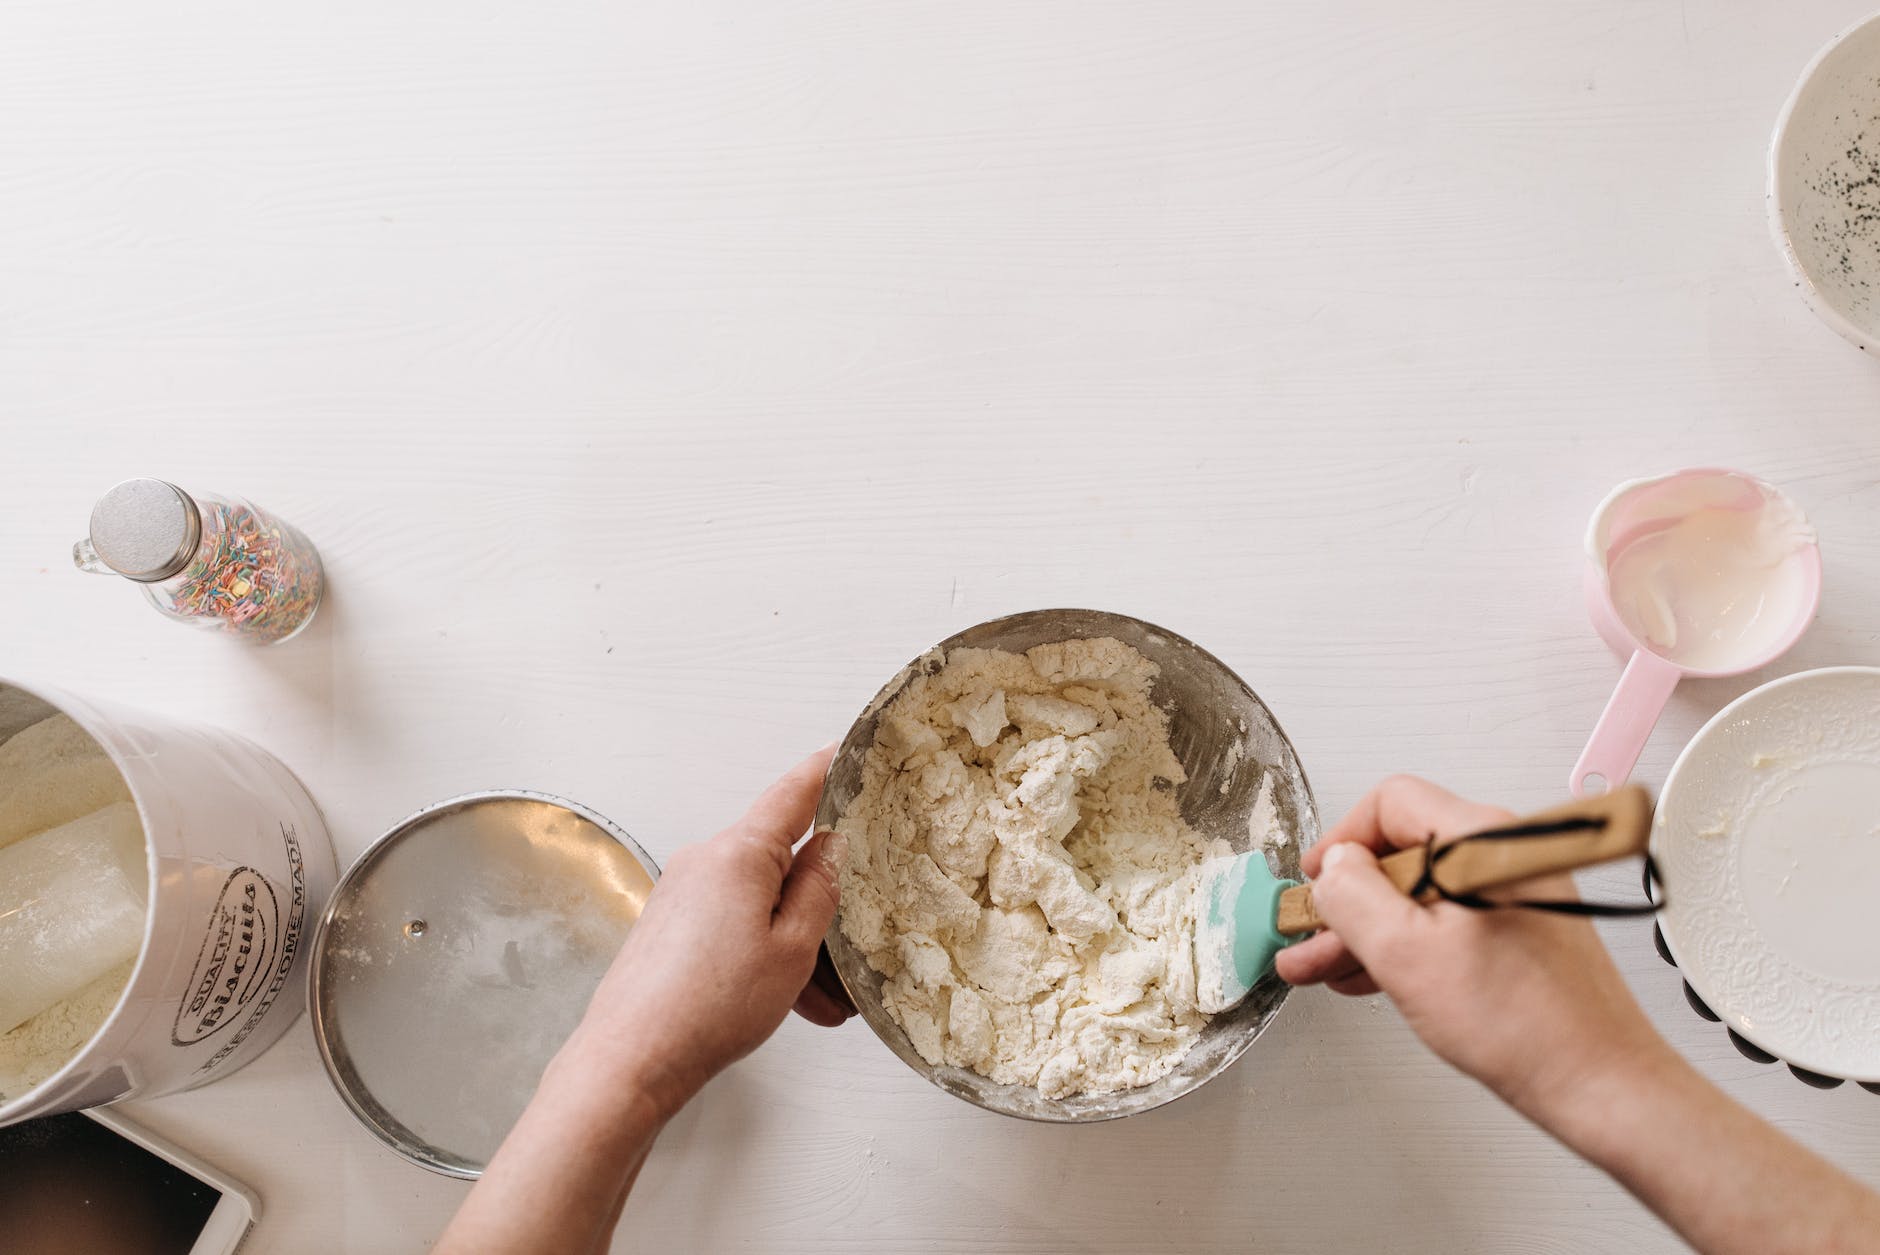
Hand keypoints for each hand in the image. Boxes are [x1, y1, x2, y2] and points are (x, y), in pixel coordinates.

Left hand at [569, 747, 851, 1119]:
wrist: (631, 1059)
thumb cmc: (708, 1008)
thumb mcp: (793, 948)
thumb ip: (819, 888)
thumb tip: (829, 847)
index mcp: (739, 853)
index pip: (793, 792)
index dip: (826, 769)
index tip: (846, 748)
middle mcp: (705, 860)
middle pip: (780, 860)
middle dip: (819, 900)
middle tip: (851, 946)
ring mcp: (683, 891)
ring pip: (759, 901)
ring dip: (794, 942)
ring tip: (822, 1000)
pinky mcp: (671, 922)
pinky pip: (732, 922)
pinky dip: (763, 952)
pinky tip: (786, 1000)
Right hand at [1273, 776, 1672, 1116]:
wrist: (1599, 1084)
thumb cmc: (1529, 1026)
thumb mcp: (1407, 956)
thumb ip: (1355, 898)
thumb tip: (1335, 868)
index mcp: (1484, 841)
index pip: (1392, 803)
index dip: (1342, 840)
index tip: (1317, 878)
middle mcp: (1503, 857)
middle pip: (1402, 852)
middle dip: (1346, 896)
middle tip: (1310, 927)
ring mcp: (1514, 896)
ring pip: (1419, 894)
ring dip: (1365, 928)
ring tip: (1321, 964)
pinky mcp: (1520, 932)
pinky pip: (1445, 923)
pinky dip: (1403, 944)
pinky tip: (1367, 974)